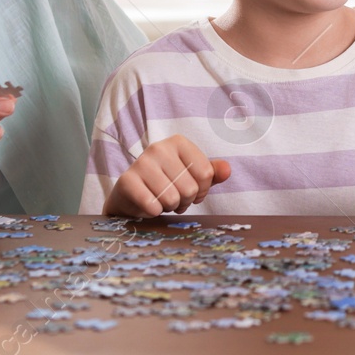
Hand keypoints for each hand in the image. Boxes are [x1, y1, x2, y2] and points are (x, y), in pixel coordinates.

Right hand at [104, 135, 231, 217]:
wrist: (130, 194)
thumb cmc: (166, 182)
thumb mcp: (191, 175)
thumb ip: (211, 172)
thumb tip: (227, 170)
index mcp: (178, 142)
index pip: (206, 173)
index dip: (202, 190)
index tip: (192, 190)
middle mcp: (159, 148)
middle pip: (189, 188)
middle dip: (185, 201)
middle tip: (175, 198)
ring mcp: (141, 162)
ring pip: (172, 198)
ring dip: (170, 207)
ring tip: (162, 200)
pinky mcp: (127, 181)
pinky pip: (152, 206)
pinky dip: (155, 212)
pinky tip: (150, 205)